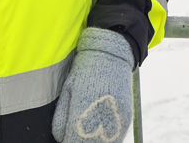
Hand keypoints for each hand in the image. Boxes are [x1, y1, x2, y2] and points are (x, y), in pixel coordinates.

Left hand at [52, 28, 133, 142]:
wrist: (110, 54)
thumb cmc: (84, 72)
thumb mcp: (66, 94)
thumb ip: (61, 121)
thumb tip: (62, 138)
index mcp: (82, 114)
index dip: (68, 142)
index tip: (66, 138)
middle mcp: (101, 120)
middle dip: (80, 142)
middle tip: (75, 136)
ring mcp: (117, 120)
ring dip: (95, 142)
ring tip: (87, 135)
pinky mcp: (127, 117)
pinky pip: (117, 137)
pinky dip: (107, 139)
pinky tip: (100, 132)